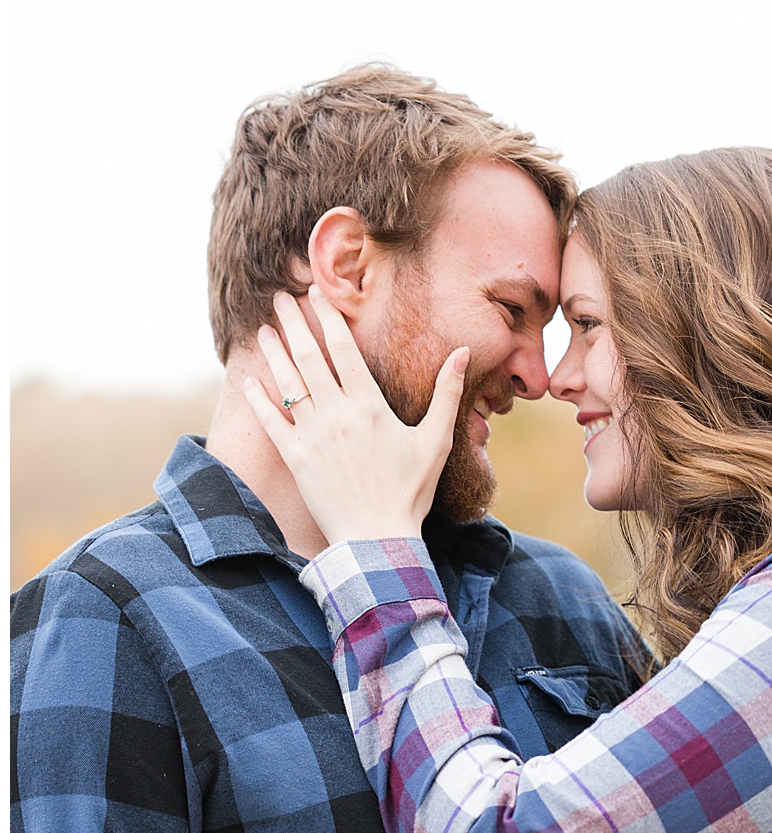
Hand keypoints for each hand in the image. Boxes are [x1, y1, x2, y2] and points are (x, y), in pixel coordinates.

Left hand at [241, 287, 467, 544]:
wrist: (378, 537)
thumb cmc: (411, 491)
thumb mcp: (436, 440)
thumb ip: (446, 393)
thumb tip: (462, 352)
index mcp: (370, 406)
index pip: (344, 350)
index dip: (329, 319)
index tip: (317, 294)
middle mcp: (337, 414)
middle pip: (309, 358)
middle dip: (295, 324)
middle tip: (281, 298)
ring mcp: (312, 436)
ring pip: (288, 384)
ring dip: (274, 353)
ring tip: (264, 330)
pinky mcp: (295, 458)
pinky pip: (271, 422)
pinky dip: (258, 400)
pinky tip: (248, 381)